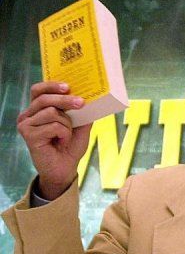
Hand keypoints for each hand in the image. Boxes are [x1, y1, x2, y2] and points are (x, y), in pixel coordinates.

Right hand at [17, 82, 91, 199]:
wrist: (65, 168)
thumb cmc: (70, 147)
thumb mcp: (80, 126)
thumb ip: (81, 111)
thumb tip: (89, 97)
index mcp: (37, 109)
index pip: (38, 90)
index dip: (51, 85)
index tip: (68, 86)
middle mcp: (28, 115)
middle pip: (45, 99)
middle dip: (66, 100)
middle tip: (81, 103)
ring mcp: (26, 124)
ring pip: (52, 112)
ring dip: (67, 124)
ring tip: (67, 135)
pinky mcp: (28, 134)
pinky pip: (53, 126)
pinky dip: (63, 134)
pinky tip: (61, 142)